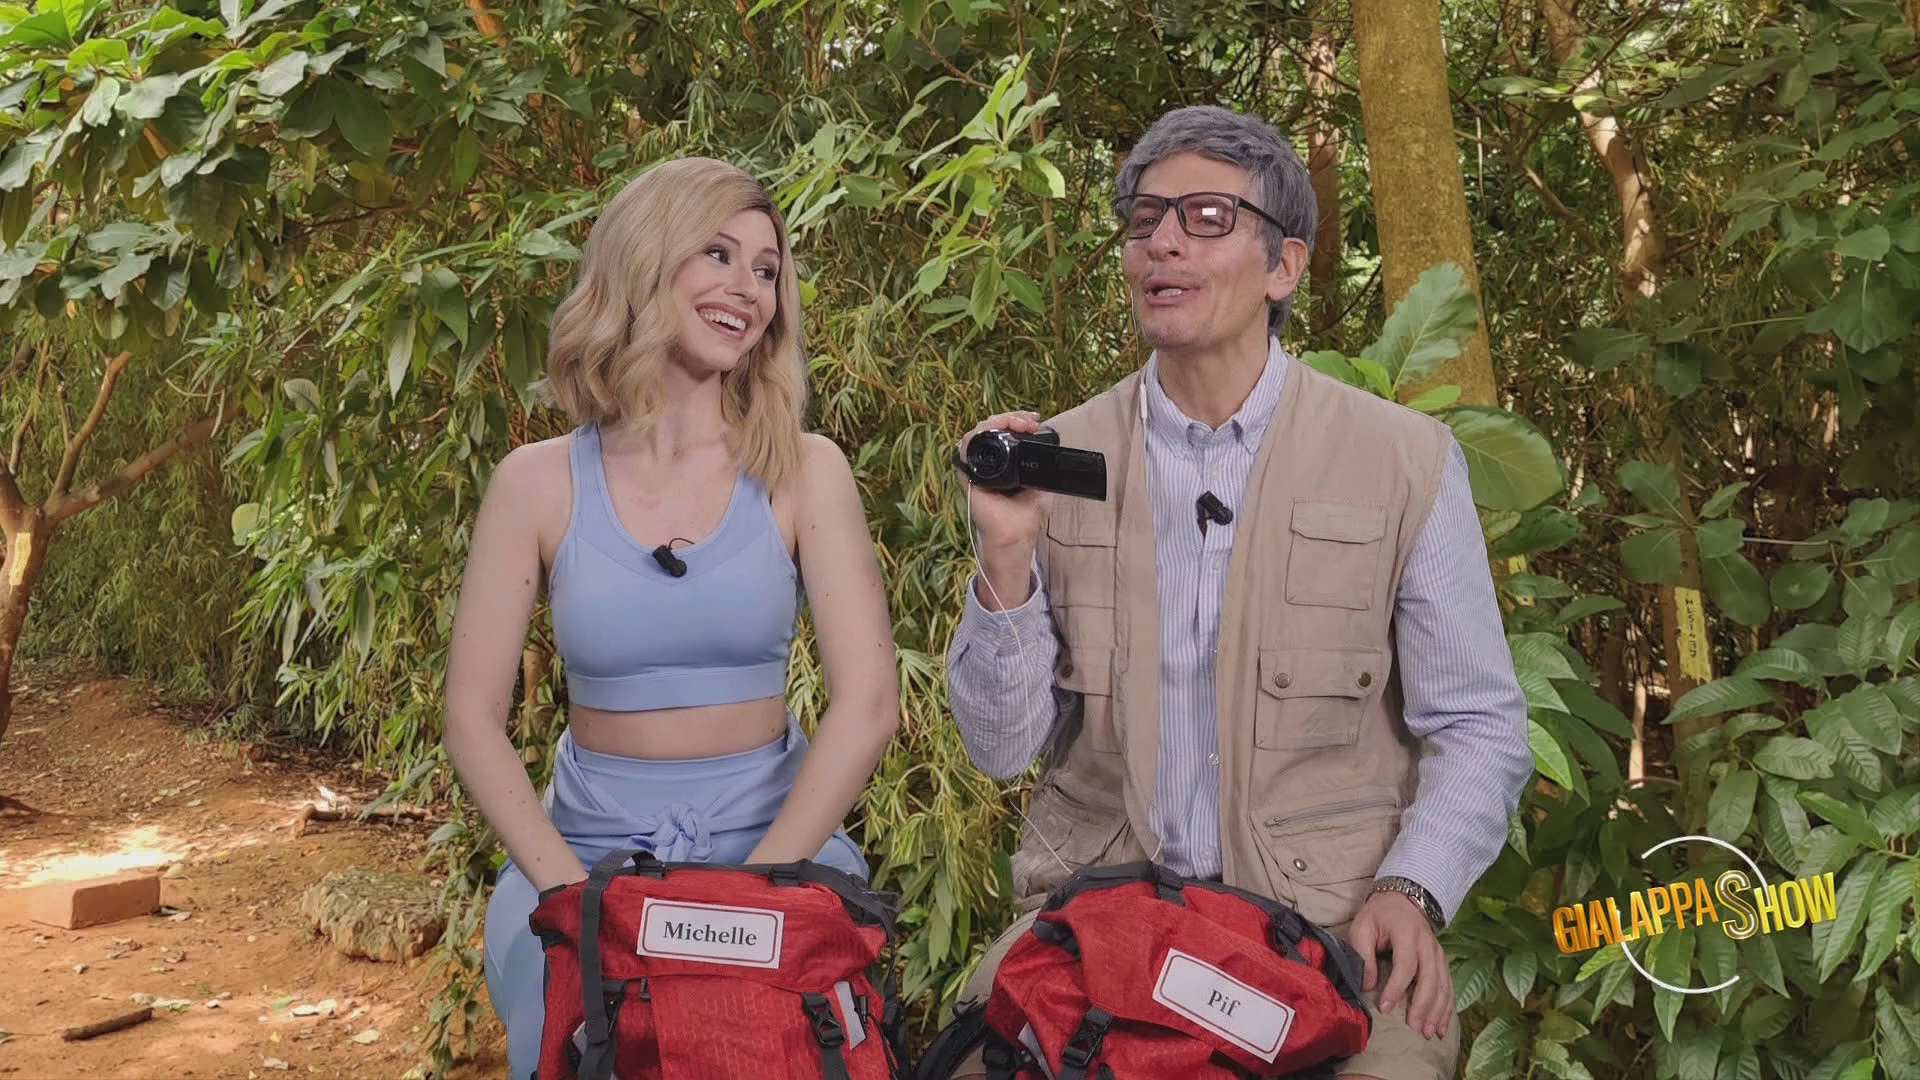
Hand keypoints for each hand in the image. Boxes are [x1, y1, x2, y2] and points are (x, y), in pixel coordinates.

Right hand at [956, 411, 1050, 607]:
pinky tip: (991, 432)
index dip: (1017, 421)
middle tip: (1028, 423)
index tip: (1034, 422)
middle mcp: (989, 462)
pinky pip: (964, 449)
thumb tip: (1052, 449)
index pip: (1005, 432)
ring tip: (1015, 424)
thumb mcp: (1041, 483)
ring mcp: (977, 467)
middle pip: (991, 428)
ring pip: (978, 434)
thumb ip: (1041, 466)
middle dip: (1010, 418)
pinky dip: (975, 437)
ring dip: (995, 422)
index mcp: (1005, 462)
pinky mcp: (967, 476)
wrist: (1016, 534)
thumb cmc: (1027, 514)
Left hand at [1347, 890, 1453, 1039]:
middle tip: (1414, 1028)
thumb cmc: (1379, 915)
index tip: (1385, 1009)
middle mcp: (1428, 944)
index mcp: (1407, 933)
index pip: (1405, 965)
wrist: (1403, 899)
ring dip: (1438, 1011)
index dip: (1395, 989)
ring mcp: (1438, 953)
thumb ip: (1363, 954)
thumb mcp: (1363, 927)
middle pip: (1430, 978)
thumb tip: (1366, 985)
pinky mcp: (1442, 962)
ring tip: (1428, 1032)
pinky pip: (1449, 986)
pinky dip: (1447, 1008)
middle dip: (1423, 1006)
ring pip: (1443, 985)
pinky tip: (1442, 1026)